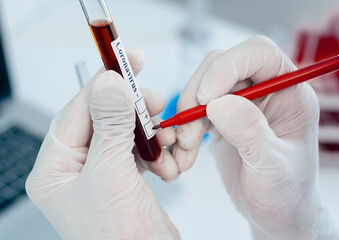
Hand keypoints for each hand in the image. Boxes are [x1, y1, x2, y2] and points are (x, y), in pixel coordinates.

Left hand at [26, 50, 179, 239]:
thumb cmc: (120, 238)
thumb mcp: (113, 175)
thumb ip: (112, 126)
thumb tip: (109, 83)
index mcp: (56, 168)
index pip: (78, 111)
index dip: (104, 84)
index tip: (127, 61)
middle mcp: (74, 168)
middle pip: (103, 118)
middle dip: (133, 110)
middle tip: (155, 100)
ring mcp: (100, 173)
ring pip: (125, 132)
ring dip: (150, 133)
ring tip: (167, 139)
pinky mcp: (123, 178)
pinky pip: (139, 150)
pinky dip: (156, 152)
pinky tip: (166, 165)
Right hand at [174, 36, 338, 238]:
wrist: (276, 214)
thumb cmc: (287, 193)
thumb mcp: (273, 166)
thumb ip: (250, 132)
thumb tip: (219, 102)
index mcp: (291, 92)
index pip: (260, 53)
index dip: (228, 66)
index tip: (206, 98)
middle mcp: (267, 90)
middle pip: (223, 65)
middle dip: (198, 96)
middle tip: (189, 134)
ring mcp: (244, 102)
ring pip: (204, 84)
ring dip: (187, 115)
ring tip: (185, 149)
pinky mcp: (224, 117)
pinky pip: (196, 108)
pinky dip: (185, 128)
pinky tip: (185, 153)